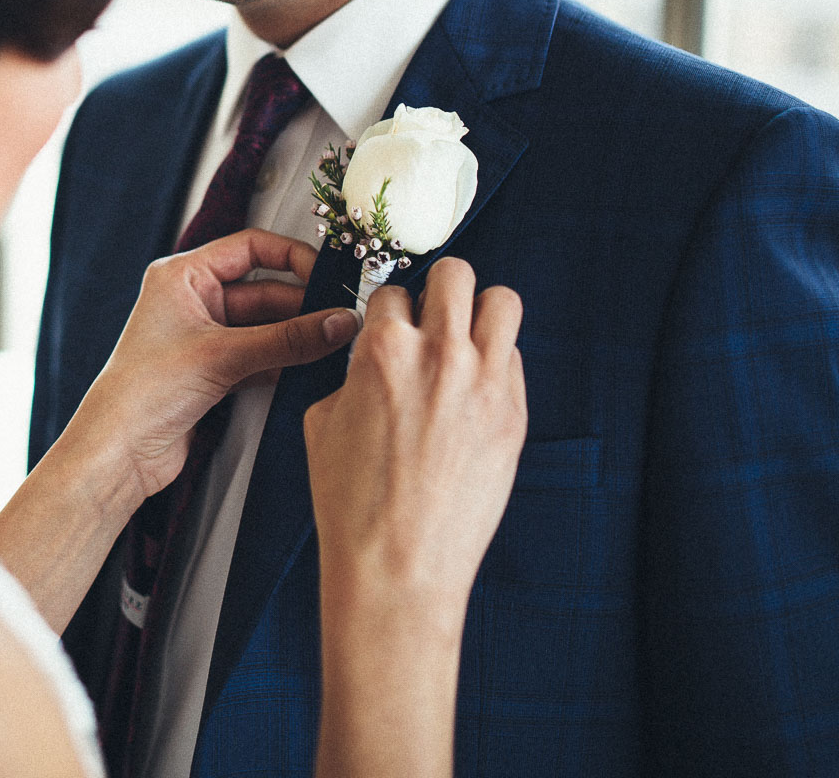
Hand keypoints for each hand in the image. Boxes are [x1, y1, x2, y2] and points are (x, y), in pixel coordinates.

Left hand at [71, 228, 359, 503]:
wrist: (119, 452)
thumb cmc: (141, 392)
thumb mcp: (223, 355)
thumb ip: (287, 339)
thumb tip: (336, 323)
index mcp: (182, 276)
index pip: (250, 247)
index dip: (291, 257)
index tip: (327, 274)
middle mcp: (192, 300)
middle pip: (263, 289)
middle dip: (302, 304)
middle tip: (339, 318)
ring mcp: (204, 337)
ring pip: (265, 325)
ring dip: (296, 335)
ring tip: (333, 342)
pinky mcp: (213, 370)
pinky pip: (261, 354)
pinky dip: (285, 359)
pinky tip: (311, 365)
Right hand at [303, 257, 524, 608]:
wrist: (397, 565)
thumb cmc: (354, 505)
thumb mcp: (323, 422)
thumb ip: (353, 375)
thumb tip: (369, 364)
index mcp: (384, 351)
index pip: (392, 291)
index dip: (386, 309)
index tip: (390, 323)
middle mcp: (440, 356)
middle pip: (456, 274)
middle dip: (439, 288)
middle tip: (432, 311)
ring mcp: (485, 384)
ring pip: (503, 302)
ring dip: (481, 311)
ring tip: (467, 334)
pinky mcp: (514, 415)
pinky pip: (514, 359)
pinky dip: (496, 361)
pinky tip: (475, 387)